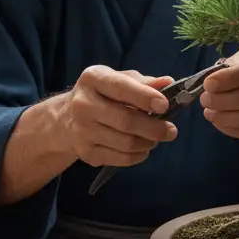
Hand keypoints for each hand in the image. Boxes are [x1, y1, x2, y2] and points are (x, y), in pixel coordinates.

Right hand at [63, 66, 177, 168]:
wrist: (67, 118)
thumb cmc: (102, 94)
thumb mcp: (118, 79)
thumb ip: (143, 82)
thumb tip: (168, 83)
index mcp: (92, 79)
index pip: (120, 87)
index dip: (144, 97)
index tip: (165, 105)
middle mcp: (83, 104)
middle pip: (125, 121)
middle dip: (153, 128)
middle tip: (171, 131)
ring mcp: (82, 131)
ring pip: (126, 143)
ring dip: (148, 142)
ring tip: (156, 138)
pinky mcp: (86, 153)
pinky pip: (121, 159)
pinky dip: (138, 155)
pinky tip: (143, 148)